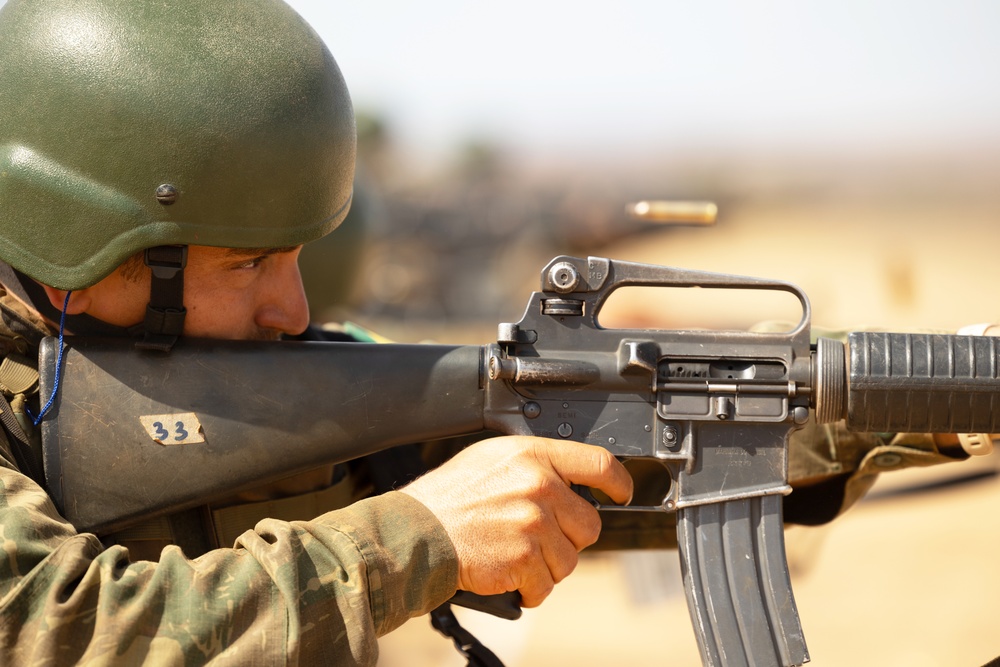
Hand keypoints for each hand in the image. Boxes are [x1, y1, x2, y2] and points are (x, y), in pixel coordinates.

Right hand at [401, 436, 631, 607]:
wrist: (418, 530)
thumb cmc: (450, 496)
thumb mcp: (493, 458)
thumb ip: (536, 464)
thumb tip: (570, 481)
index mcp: (534, 455)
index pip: (599, 463)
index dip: (619, 482)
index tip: (621, 493)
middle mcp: (540, 485)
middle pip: (589, 524)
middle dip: (567, 538)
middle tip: (535, 537)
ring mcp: (534, 522)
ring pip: (569, 560)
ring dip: (546, 566)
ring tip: (514, 554)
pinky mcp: (525, 558)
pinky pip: (546, 585)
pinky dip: (530, 589)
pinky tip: (509, 575)